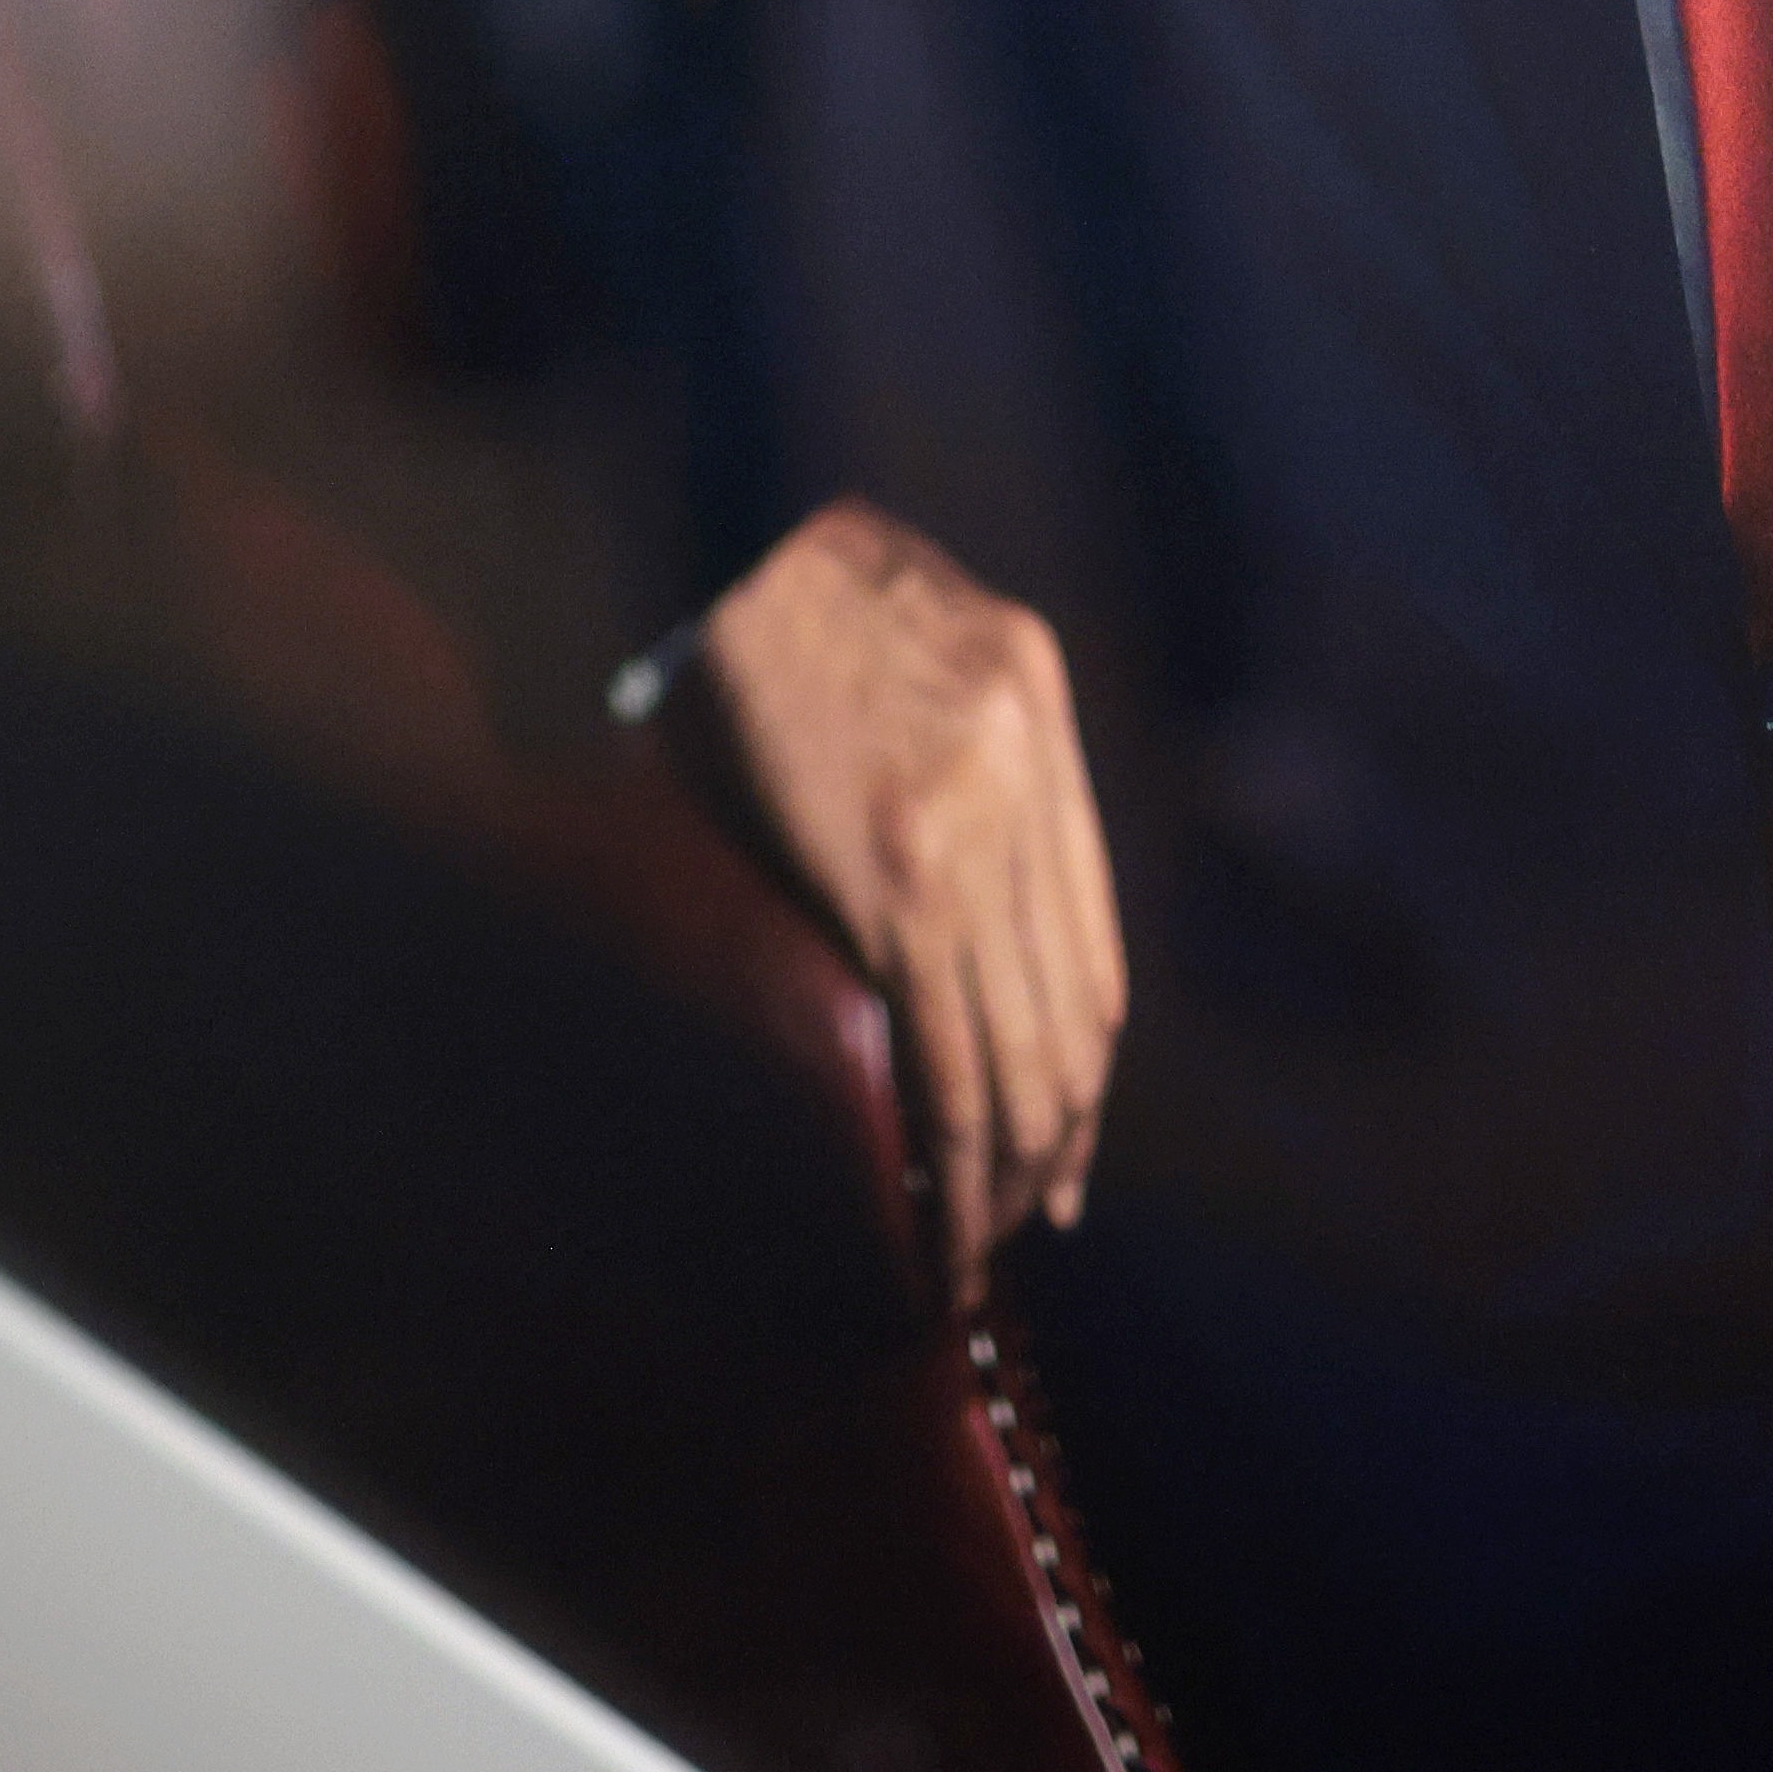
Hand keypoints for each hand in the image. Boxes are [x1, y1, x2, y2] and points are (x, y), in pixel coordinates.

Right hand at [683, 501, 1127, 1277]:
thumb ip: (934, 741)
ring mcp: (970, 818)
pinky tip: (935, 1207)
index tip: (1065, 1152)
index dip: (1083, 1072)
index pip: (1090, 951)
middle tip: (1028, 1220)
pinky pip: (947, 1048)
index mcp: (1033, 693)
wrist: (681, 530)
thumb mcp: (879, 629)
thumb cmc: (744, 584)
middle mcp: (1024, 758)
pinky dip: (954, 1148)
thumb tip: (929, 915)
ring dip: (1006, 1167)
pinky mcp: (895, 868)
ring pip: (1021, 1050)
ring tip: (975, 1241)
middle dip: (1054, 1140)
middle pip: (1070, 1014)